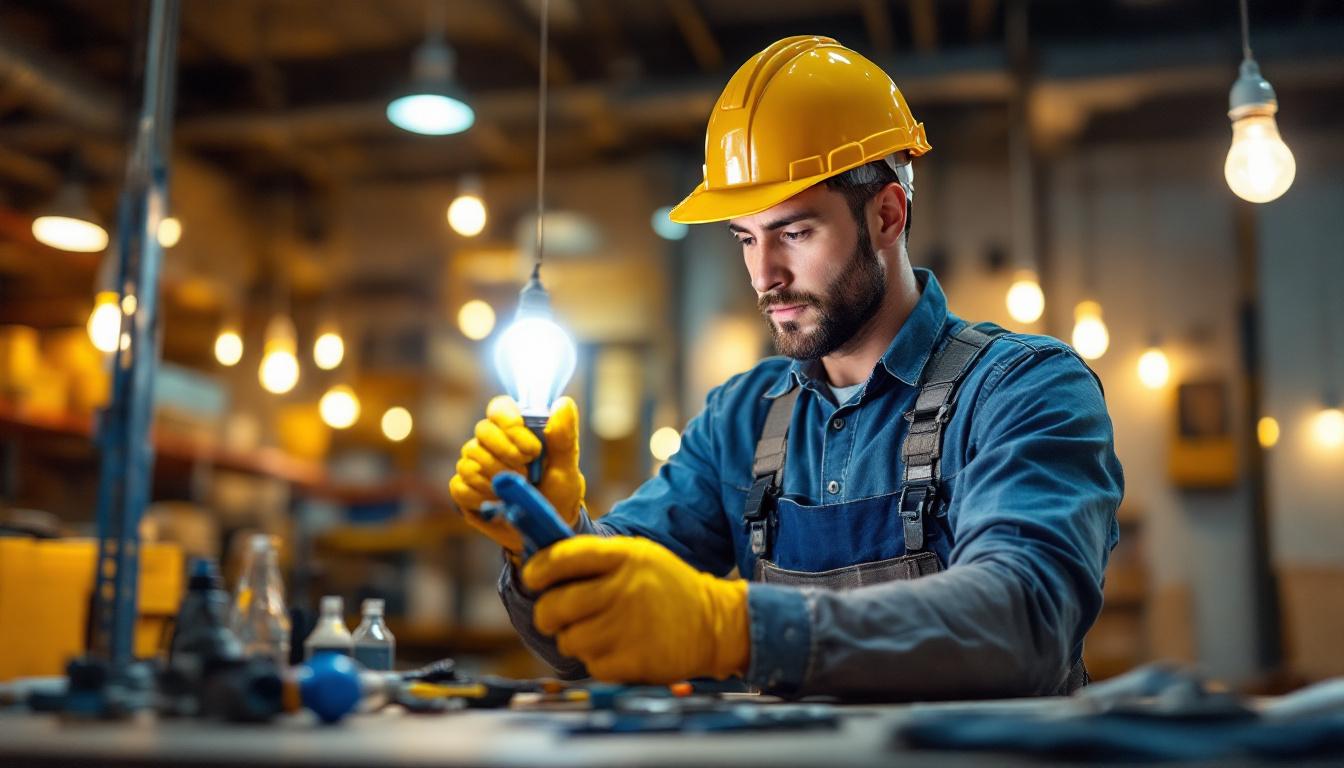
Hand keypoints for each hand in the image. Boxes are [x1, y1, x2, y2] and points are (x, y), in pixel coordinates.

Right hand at [449, 395, 585, 553]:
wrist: (545, 530)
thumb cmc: (558, 494)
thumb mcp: (566, 467)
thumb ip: (563, 437)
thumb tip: (563, 404)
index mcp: (515, 429)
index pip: (499, 407)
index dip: (510, 423)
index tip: (532, 450)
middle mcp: (490, 442)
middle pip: (482, 430)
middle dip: (506, 453)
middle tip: (528, 473)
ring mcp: (473, 464)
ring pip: (470, 459)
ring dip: (498, 479)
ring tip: (517, 490)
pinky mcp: (462, 490)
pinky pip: (460, 486)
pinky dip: (482, 497)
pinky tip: (499, 504)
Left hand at [523, 536, 749, 683]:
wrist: (717, 624)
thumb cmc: (668, 589)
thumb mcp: (639, 557)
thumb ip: (597, 559)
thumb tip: (544, 567)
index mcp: (624, 557)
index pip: (563, 557)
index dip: (539, 570)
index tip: (532, 579)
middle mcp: (624, 589)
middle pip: (555, 605)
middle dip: (546, 615)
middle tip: (552, 617)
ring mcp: (628, 627)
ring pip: (568, 639)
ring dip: (573, 639)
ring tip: (595, 633)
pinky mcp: (633, 661)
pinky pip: (591, 665)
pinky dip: (597, 661)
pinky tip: (618, 650)